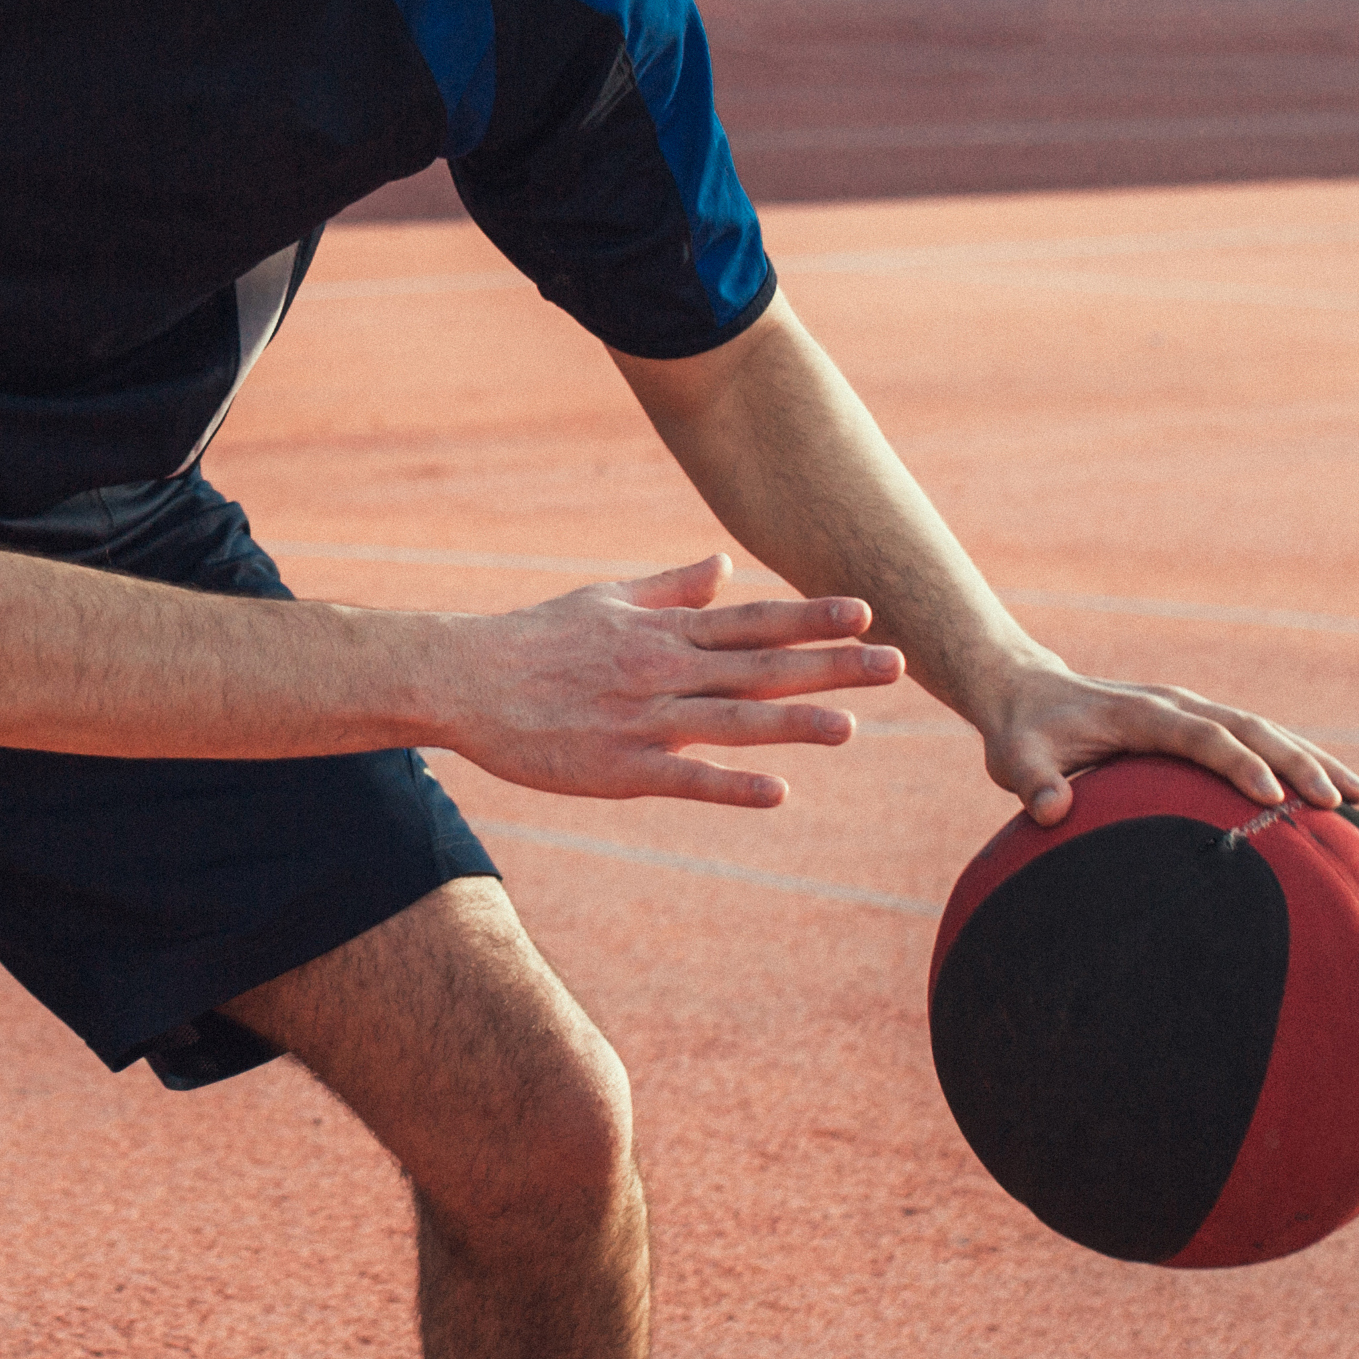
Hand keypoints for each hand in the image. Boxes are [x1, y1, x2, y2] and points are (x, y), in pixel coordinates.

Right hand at [444, 557, 903, 808]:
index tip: (865, 613)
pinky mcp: (617, 769)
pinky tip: (776, 792)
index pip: (749, 623)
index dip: (808, 618)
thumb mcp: (606, 599)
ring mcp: (641, 721)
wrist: (463, 679)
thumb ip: (672, 587)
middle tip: (895, 665)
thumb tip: (724, 566)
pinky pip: (683, 778)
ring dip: (792, 725)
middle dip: (829, 667)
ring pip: (730, 722)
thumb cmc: (534, 638)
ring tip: (850, 728)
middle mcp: (661, 671)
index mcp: (661, 632)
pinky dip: (730, 786)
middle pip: (758, 669)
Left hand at [971, 658, 1358, 825]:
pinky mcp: (1199, 725)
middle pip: (1251, 729)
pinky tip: (1330, 793)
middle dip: (1298, 763)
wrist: (1027, 693)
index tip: (1271, 795)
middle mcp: (1178, 706)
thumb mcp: (1015, 758)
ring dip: (1312, 760)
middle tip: (1339, 801)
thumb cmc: (1024, 733)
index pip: (1202, 736)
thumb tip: (1050, 810)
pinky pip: (1257, 741)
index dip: (1238, 763)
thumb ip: (1031, 782)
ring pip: (1266, 731)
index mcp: (1144, 714)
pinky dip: (1295, 761)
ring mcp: (1193, 712)